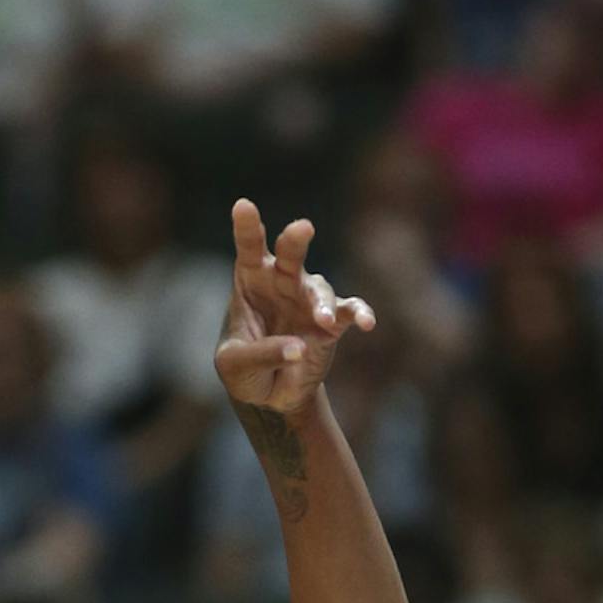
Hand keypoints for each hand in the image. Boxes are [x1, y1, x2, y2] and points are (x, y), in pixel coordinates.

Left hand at [215, 206, 374, 418]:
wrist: (269, 396)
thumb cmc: (244, 370)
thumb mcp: (236, 365)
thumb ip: (262, 353)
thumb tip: (297, 348)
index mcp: (250, 281)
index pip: (249, 249)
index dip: (247, 228)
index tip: (243, 206)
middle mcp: (282, 283)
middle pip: (290, 254)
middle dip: (296, 240)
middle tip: (303, 228)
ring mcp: (308, 300)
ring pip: (320, 287)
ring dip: (321, 302)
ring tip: (321, 320)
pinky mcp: (332, 323)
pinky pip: (350, 311)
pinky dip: (360, 313)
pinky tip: (367, 323)